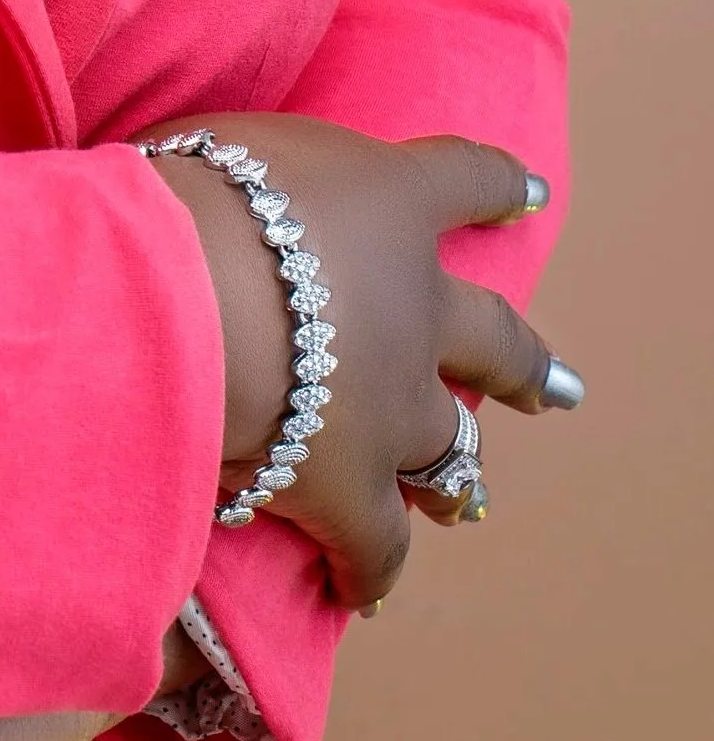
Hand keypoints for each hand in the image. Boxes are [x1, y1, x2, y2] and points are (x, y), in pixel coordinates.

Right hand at [137, 116, 578, 609]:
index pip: (463, 177)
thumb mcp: (230, 148)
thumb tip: (227, 194)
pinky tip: (362, 592)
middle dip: (524, 367)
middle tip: (557, 393)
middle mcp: (415, 304)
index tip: (532, 193)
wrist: (183, 293)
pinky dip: (368, 568)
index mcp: (389, 199)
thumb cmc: (192, 193)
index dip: (500, 186)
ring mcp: (395, 404)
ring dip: (457, 476)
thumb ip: (254, 177)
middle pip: (493, 338)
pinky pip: (374, 543)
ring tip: (463, 503)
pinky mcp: (350, 487)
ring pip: (448, 448)